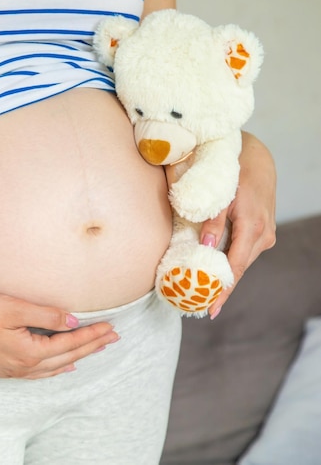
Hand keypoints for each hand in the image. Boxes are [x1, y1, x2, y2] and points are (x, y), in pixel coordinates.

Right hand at [0, 291, 119, 378]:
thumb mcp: (14, 308)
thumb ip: (46, 314)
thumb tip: (72, 320)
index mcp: (29, 352)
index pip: (70, 343)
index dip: (92, 334)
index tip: (110, 327)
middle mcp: (24, 366)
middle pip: (67, 356)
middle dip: (92, 346)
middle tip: (113, 338)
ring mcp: (14, 370)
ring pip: (55, 366)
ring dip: (78, 356)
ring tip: (96, 349)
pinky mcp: (5, 369)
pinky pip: (40, 373)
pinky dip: (56, 368)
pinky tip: (63, 366)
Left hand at [200, 132, 276, 317]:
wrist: (257, 156)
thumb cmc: (236, 170)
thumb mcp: (222, 194)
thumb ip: (213, 221)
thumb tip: (205, 248)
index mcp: (253, 227)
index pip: (235, 268)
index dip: (222, 290)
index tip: (210, 309)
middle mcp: (264, 235)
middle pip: (238, 267)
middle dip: (220, 285)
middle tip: (198, 301)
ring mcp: (266, 233)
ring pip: (242, 259)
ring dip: (225, 272)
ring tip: (205, 288)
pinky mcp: (263, 230)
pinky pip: (245, 250)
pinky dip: (231, 258)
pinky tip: (217, 266)